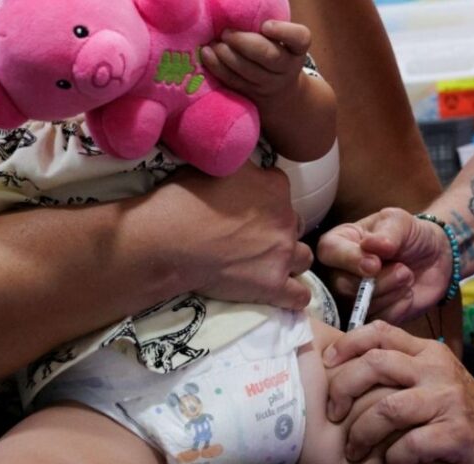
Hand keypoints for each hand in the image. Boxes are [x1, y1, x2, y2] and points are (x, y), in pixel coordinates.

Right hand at [164, 163, 312, 309]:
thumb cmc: (184, 199)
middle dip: (279, 230)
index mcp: (274, 186)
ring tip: (266, 264)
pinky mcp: (273, 285)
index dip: (263, 198)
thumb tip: (241, 157)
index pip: (279, 188)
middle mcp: (285, 219)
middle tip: (253, 237)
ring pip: (303, 258)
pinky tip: (279, 293)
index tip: (245, 206)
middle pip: (294, 224)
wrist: (170, 241)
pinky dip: (292, 295)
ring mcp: (282, 254)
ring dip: (289, 260)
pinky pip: (298, 296)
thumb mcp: (215, 164)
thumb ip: (240, 165)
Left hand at [200, 20, 310, 106]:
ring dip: (227, 55)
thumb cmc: (277, 52)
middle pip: (269, 56)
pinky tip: (207, 54)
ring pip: (248, 71)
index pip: (300, 38)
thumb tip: (237, 7)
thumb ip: (268, 28)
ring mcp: (269, 84)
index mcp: (297, 49)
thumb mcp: (282, 41)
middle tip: (226, 32)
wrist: (281, 91)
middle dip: (244, 43)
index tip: (265, 25)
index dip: (283, 32)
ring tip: (215, 43)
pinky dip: (218, 67)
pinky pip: (233, 81)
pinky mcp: (251, 94)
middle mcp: (286, 68)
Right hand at [317, 208, 454, 322]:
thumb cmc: (411, 236)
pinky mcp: (368, 317)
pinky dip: (397, 307)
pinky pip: (377, 320)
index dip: (350, 260)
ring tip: (408, 277)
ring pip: (360, 306)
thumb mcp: (401, 222)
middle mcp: (338, 272)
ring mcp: (351, 298)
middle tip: (404, 271)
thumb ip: (387, 232)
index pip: (329, 252)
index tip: (375, 263)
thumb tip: (370, 244)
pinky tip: (407, 294)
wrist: (435, 259)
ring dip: (391, 293)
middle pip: (342, 286)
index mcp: (338, 243)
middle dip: (378, 281)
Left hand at [323, 320, 473, 463]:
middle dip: (343, 390)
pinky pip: (411, 445)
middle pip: (374, 365)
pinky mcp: (458, 434)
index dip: (346, 346)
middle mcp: (436, 371)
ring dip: (362, 434)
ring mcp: (448, 401)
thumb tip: (345, 368)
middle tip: (334, 416)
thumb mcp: (434, 379)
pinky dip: (394, 460)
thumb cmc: (461, 410)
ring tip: (355, 452)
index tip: (326, 367)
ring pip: (387, 409)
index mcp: (427, 353)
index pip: (379, 332)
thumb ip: (401, 370)